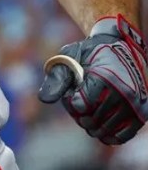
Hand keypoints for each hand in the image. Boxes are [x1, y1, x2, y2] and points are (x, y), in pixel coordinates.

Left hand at [38, 14, 147, 144]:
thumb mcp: (70, 57)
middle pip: (92, 119)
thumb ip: (57, 78)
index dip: (70, 103)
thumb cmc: (91, 52)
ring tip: (87, 118)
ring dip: (92, 128)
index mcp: (104, 76)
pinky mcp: (141, 111)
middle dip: (79, 117)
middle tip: (78, 109)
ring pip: (106, 128)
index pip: (80, 104)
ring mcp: (134, 103)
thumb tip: (44, 100)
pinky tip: (100, 131)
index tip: (71, 96)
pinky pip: (124, 134)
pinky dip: (110, 136)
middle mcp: (122, 91)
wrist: (120, 46)